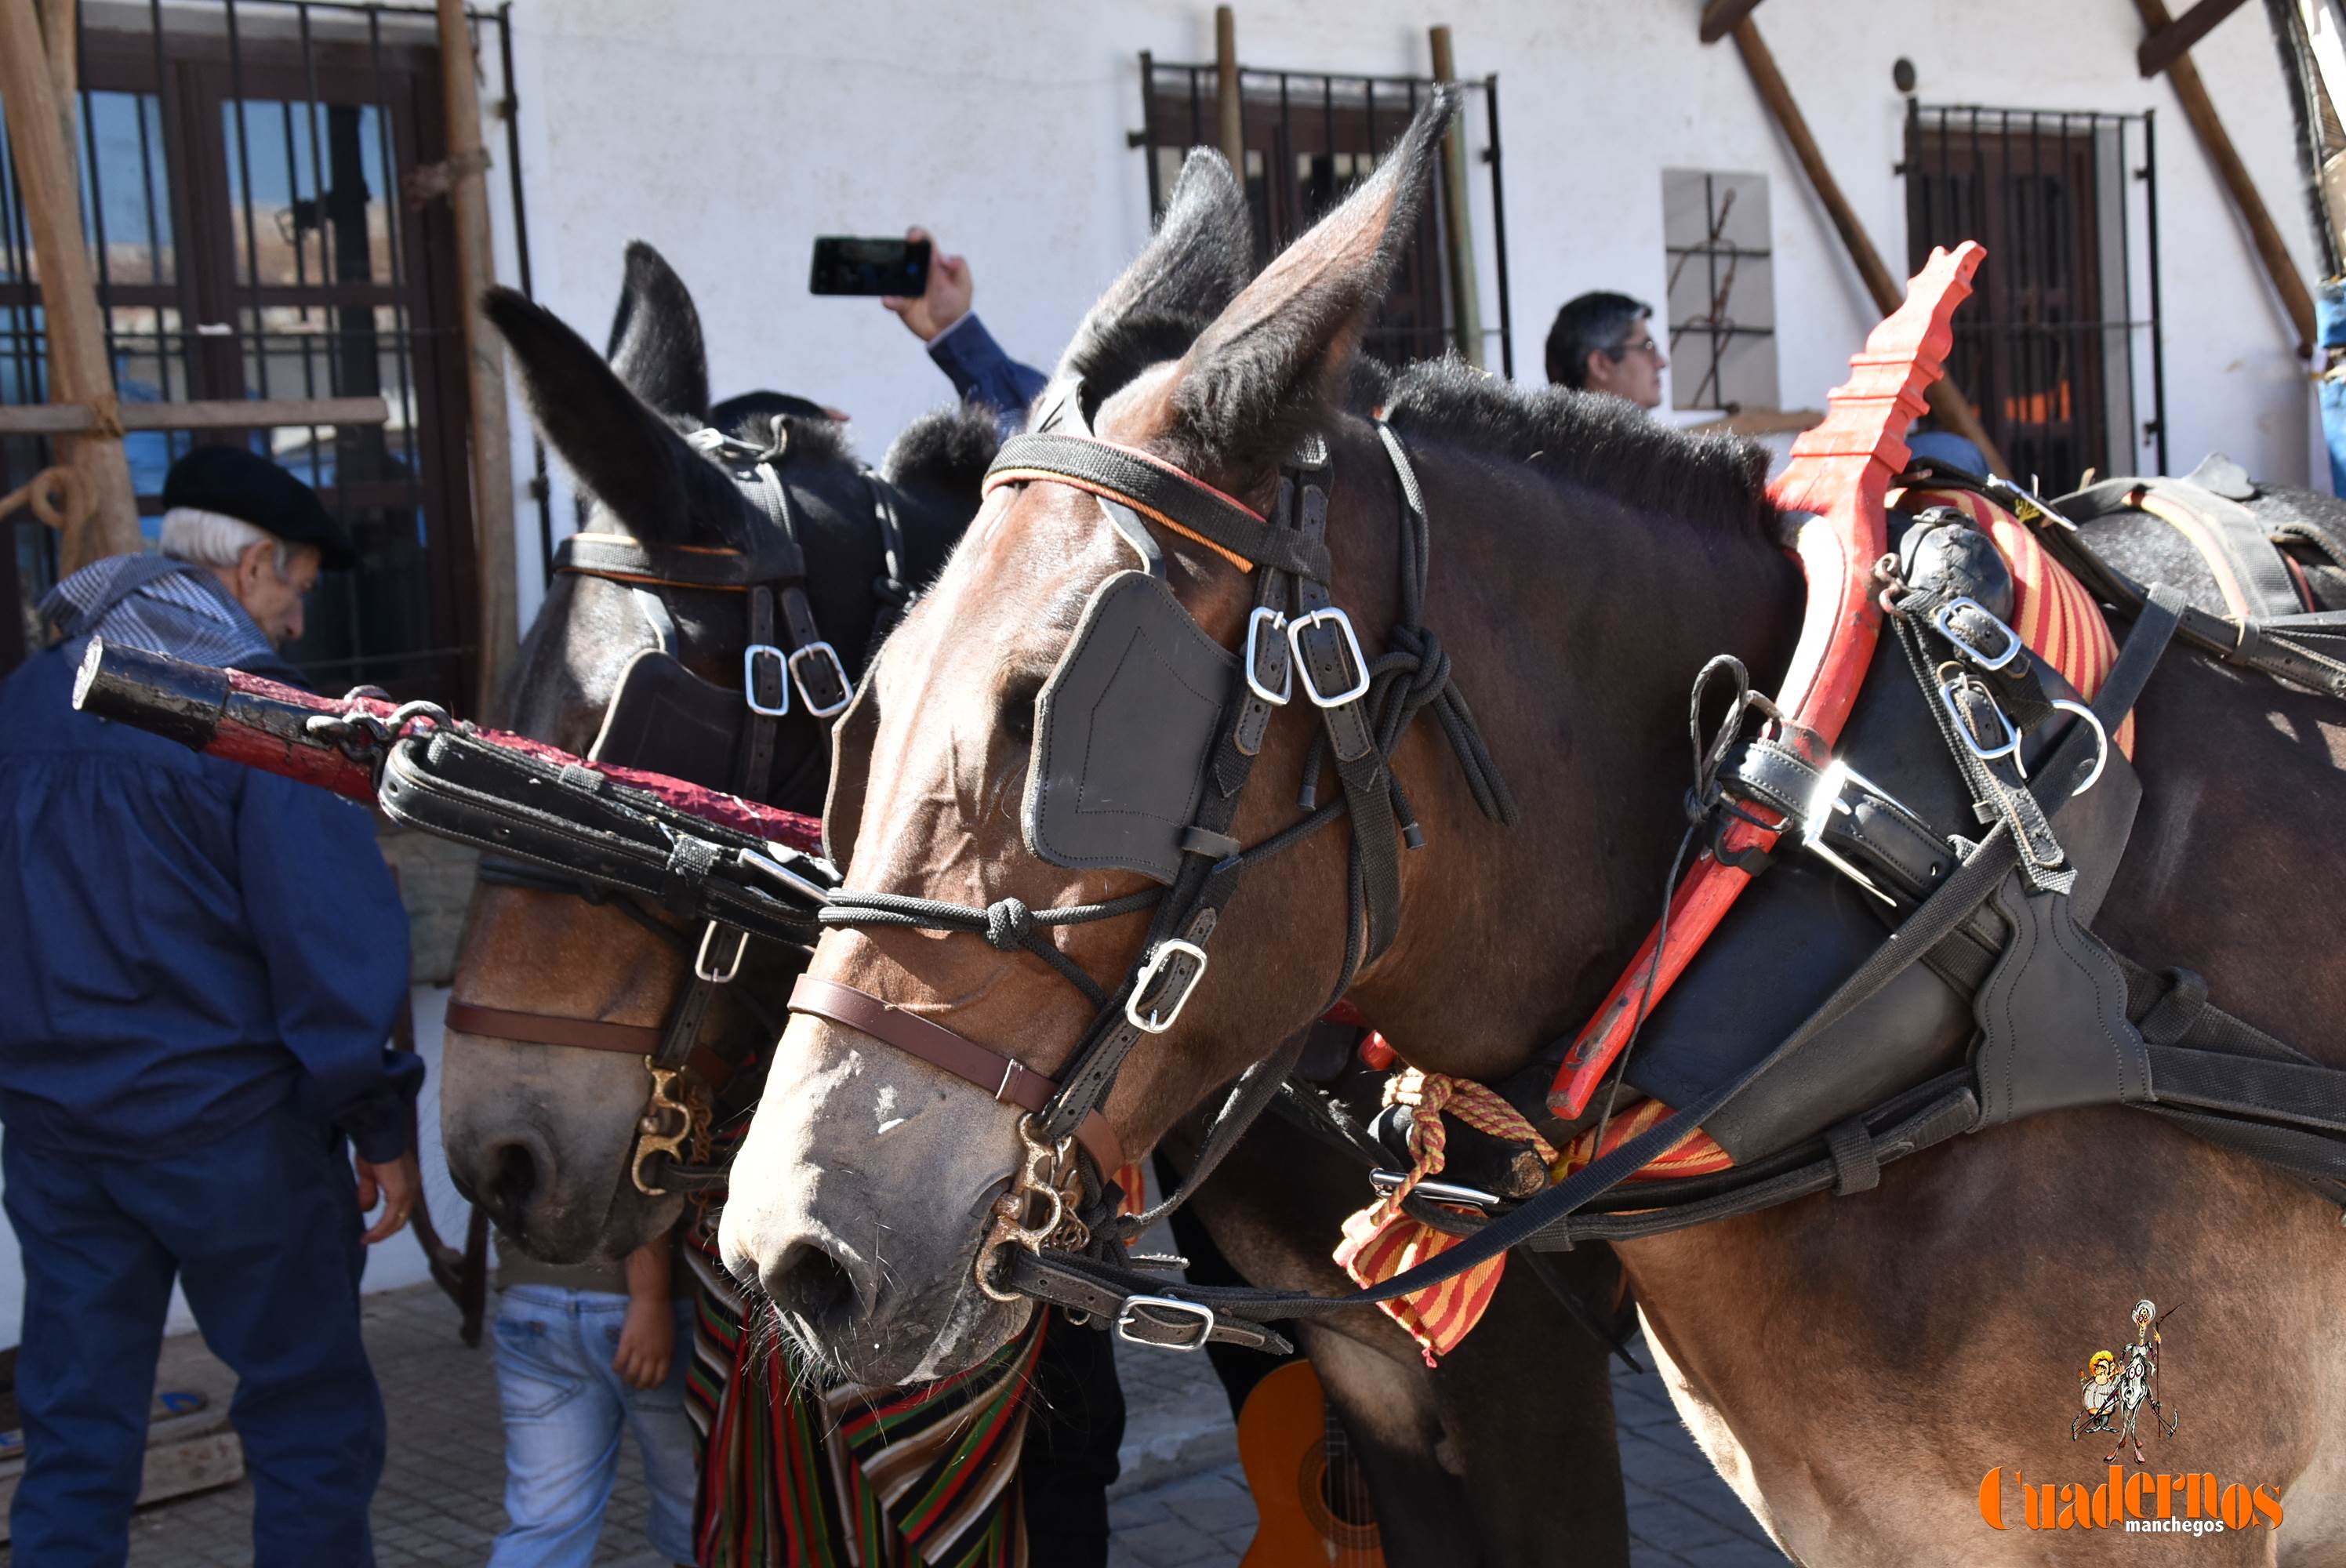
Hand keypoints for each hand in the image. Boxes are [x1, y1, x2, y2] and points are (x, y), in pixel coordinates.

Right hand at [355, 1149, 419, 1244]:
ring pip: (397, 1221)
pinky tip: (368, 1236)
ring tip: (366, 1240)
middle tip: (368, 1239)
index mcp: (407, 1182)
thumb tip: (367, 1209)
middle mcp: (412, 1187)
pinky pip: (390, 1218)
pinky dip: (380, 1230)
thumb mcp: (369, 1175)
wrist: (377, 1136)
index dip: (388, 1222)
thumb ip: (370, 1192)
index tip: (372, 1231)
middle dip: (385, 1231)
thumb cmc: (373, 1150)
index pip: (401, 1208)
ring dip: (381, 1233)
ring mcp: (408, 1190)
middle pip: (401, 1217)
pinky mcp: (400, 1193)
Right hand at [612, 1298, 675, 1388]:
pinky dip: (616, 1368)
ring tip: (624, 1379)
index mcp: (666, 1353)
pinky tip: (616, 1368)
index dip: (654, 1384)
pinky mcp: (626, 1343)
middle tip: (635, 1384)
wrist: (652, 1300)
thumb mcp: (671, 1336)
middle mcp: (653, 1355)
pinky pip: (619, 1362)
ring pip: (631, 1374)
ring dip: (627, 1379)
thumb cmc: (664, 1314)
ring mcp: (639, 1350)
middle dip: (639, 1385)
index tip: (649, 1385)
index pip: (660, 1377)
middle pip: (645, 1379)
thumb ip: (666, 1350)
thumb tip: (662, 1361)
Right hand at [882, 226, 971, 341]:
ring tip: (889, 278)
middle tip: (896, 256)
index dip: (916, 234)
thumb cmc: (956, 303)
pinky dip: (889, 299)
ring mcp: (906, 286)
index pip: (923, 242)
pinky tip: (889, 300)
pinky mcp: (900, 303)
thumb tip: (944, 257)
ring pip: (892, 275)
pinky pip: (891, 299)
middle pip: (903, 254)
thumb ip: (959, 266)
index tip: (912, 238)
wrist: (949, 329)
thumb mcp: (964, 284)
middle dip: (897, 251)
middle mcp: (916, 271)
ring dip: (888, 274)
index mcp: (932, 262)